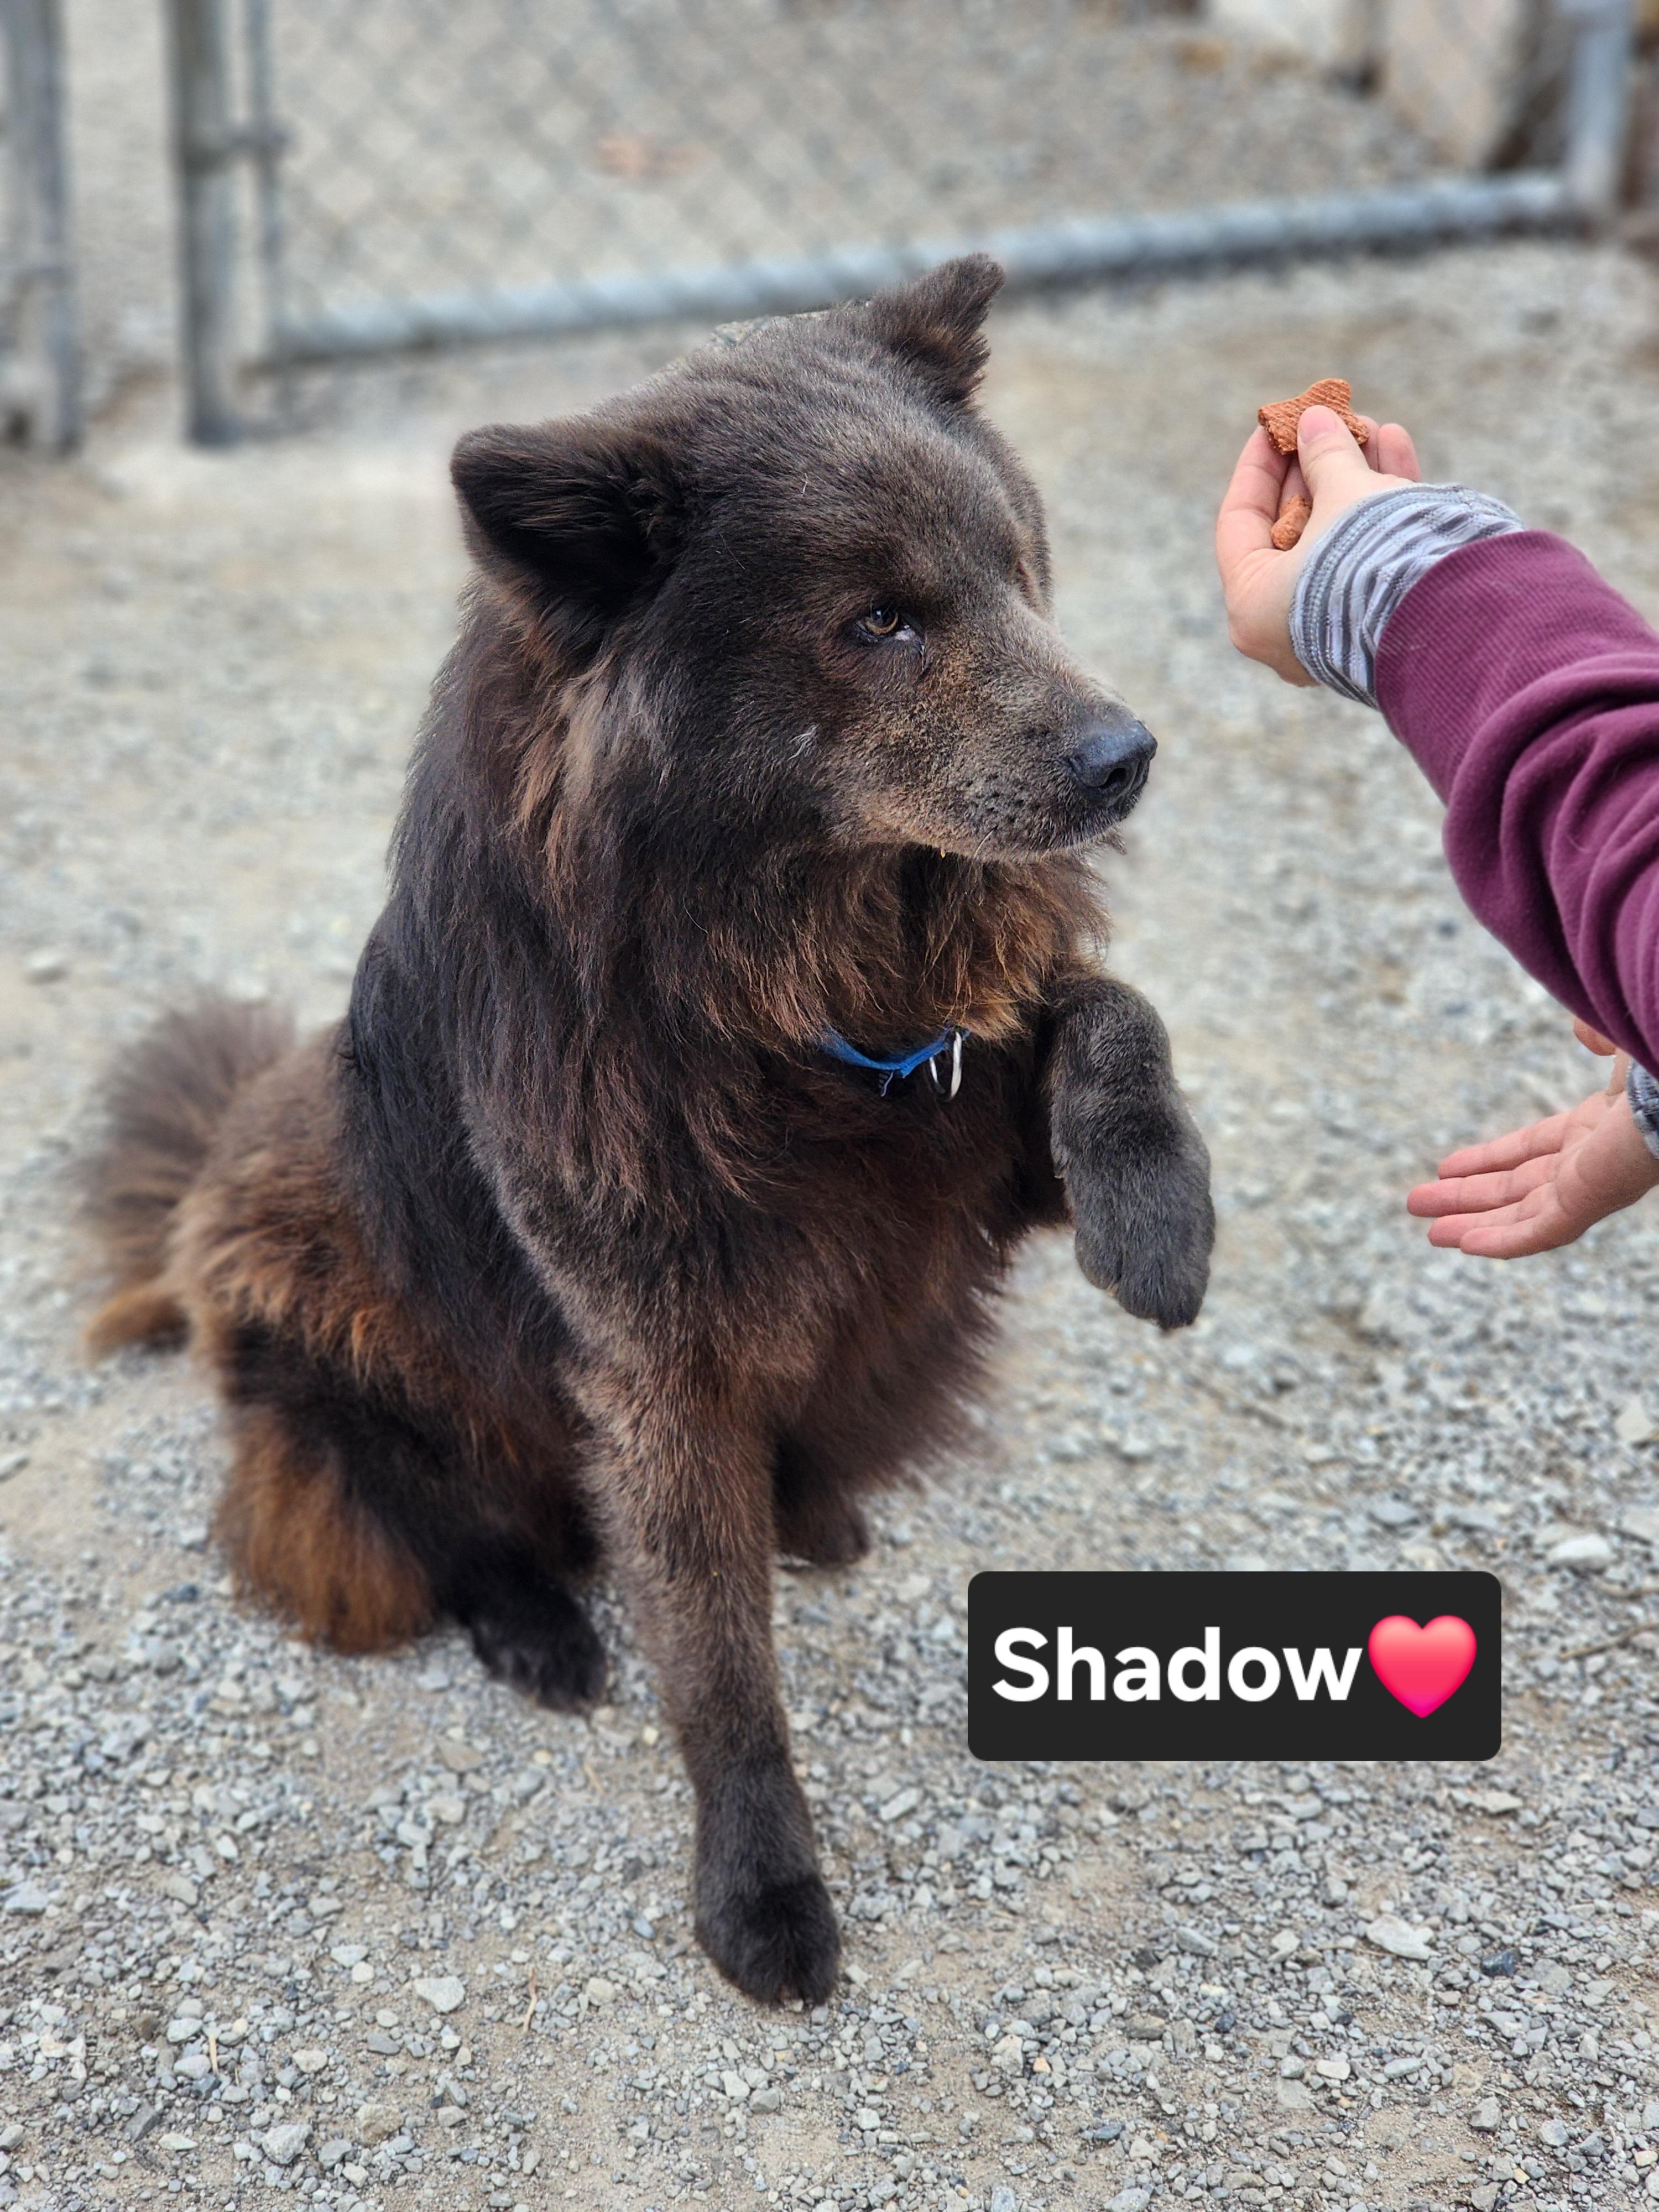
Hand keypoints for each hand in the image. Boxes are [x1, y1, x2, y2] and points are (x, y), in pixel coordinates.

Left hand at [1216, 405, 1422, 683]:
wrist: (1453, 618)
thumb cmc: (1373, 562)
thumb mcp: (1344, 497)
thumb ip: (1325, 457)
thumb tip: (1314, 420)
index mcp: (1252, 606)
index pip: (1240, 522)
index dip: (1258, 466)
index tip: (1272, 424)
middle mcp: (1286, 627)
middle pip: (1292, 527)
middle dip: (1317, 467)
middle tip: (1334, 421)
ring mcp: (1333, 626)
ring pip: (1337, 537)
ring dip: (1357, 477)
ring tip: (1377, 427)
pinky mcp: (1377, 620)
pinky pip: (1369, 555)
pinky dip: (1382, 506)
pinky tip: (1398, 448)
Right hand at [1406, 1022, 1658, 1256]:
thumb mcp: (1622, 1036)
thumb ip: (1598, 1032)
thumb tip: (1583, 1031)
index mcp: (1598, 1129)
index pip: (1531, 1152)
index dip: (1487, 1159)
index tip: (1447, 1167)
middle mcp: (1591, 1163)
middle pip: (1516, 1188)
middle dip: (1468, 1197)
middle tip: (1420, 1204)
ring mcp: (1592, 1186)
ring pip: (1521, 1215)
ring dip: (1473, 1223)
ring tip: (1427, 1232)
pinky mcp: (1591, 1201)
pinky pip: (1539, 1231)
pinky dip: (1502, 1239)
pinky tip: (1463, 1244)